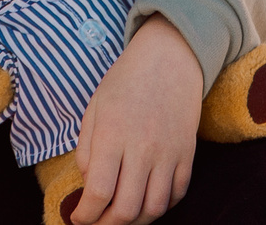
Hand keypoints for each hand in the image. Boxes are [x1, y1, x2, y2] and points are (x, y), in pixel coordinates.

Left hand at [71, 18, 201, 224]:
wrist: (170, 56)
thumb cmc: (126, 80)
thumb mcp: (95, 108)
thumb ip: (87, 149)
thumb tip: (89, 185)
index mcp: (113, 135)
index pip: (99, 193)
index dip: (85, 215)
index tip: (77, 218)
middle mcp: (143, 148)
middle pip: (127, 209)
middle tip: (96, 222)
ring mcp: (169, 153)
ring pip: (154, 208)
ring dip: (135, 221)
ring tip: (121, 216)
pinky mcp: (188, 153)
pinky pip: (177, 194)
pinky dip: (161, 206)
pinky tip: (146, 200)